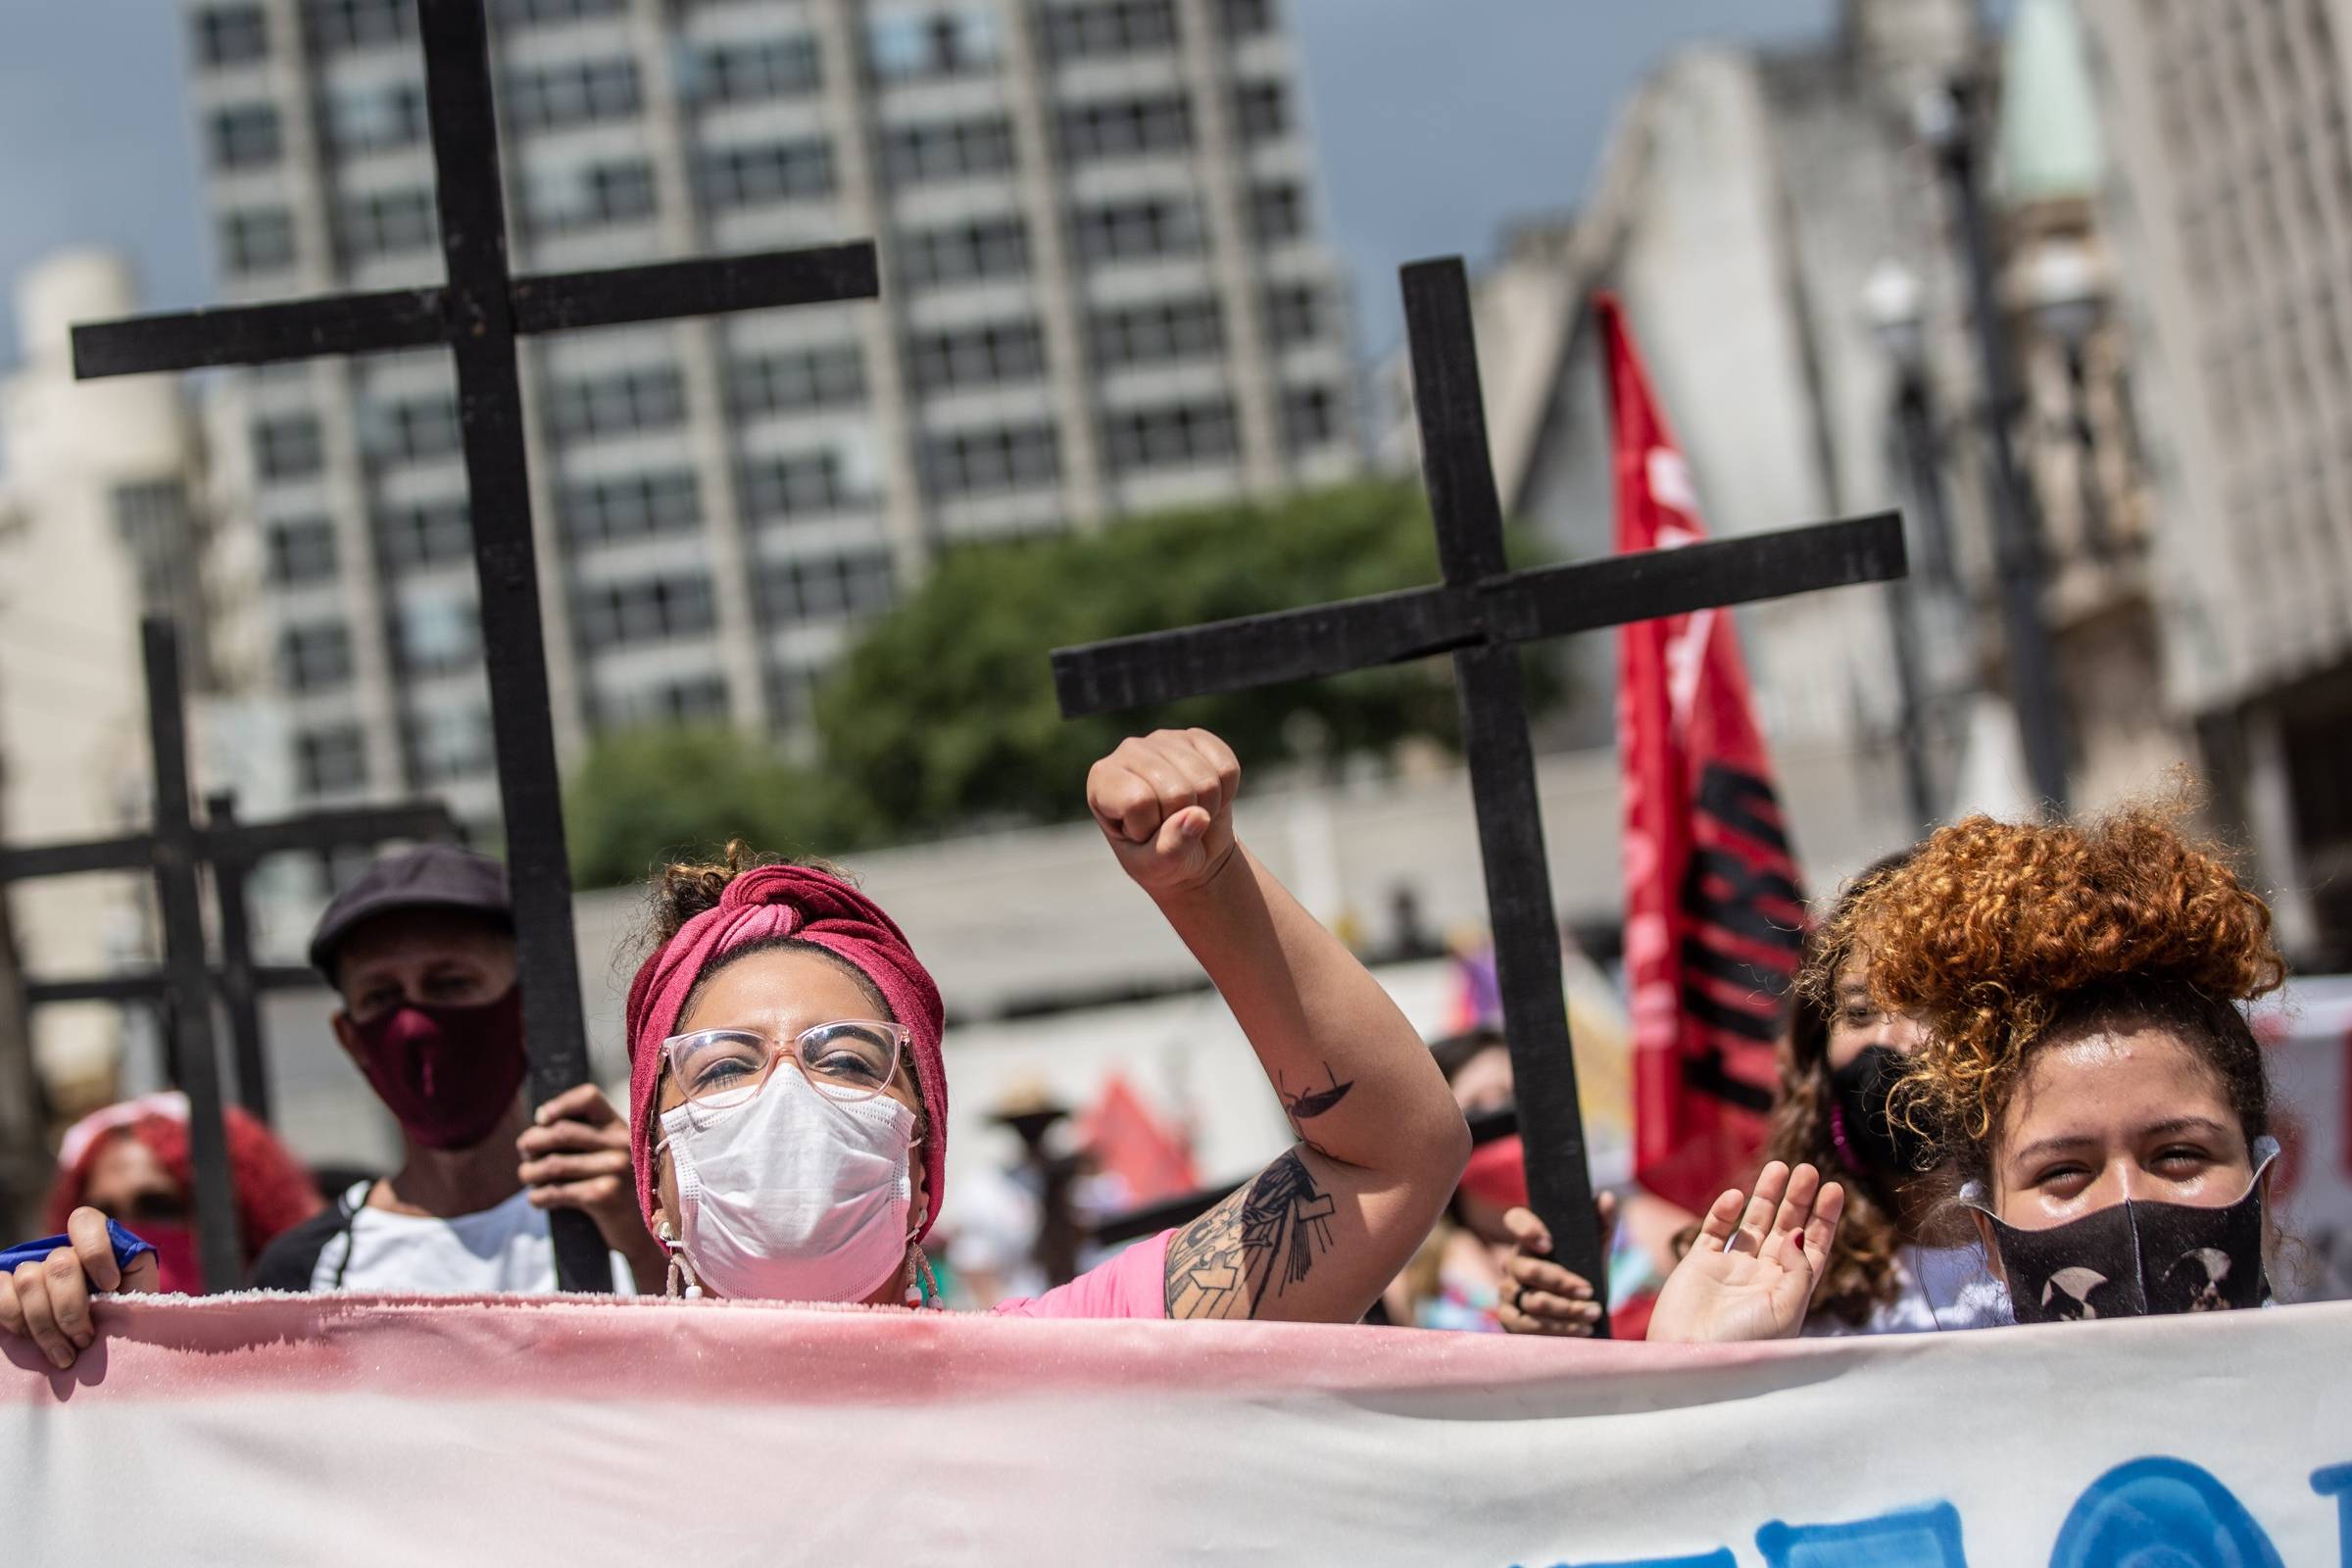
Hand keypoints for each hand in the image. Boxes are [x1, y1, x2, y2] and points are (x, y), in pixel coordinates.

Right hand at [1, 1207, 157, 1369]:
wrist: (101, 1350)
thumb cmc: (123, 1319)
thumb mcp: (140, 1289)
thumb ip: (136, 1265)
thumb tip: (123, 1260)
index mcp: (93, 1246)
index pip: (84, 1221)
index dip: (95, 1251)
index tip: (111, 1285)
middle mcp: (59, 1254)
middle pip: (59, 1264)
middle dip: (71, 1309)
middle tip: (84, 1339)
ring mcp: (30, 1271)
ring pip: (28, 1281)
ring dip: (45, 1325)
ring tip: (65, 1354)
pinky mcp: (5, 1290)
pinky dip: (14, 1319)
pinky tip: (29, 1339)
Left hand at [519, 1084, 663, 1289]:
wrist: (648, 1234)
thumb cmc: (622, 1192)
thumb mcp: (616, 1157)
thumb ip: (588, 1141)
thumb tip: (534, 1133)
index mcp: (622, 1128)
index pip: (588, 1098)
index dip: (559, 1104)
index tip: (541, 1119)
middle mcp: (621, 1144)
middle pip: (561, 1132)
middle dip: (532, 1142)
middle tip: (525, 1154)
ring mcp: (615, 1169)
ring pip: (553, 1163)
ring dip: (529, 1173)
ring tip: (527, 1178)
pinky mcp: (604, 1196)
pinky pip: (557, 1191)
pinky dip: (539, 1197)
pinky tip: (538, 1200)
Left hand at [1087, 729, 1241, 898]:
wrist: (1191, 848)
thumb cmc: (1160, 858)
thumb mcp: (1155, 867)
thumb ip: (1169, 849)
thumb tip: (1197, 816)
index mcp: (1103, 779)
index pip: (1138, 802)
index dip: (1149, 828)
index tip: (1143, 834)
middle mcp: (1129, 750)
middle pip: (1176, 791)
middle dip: (1183, 822)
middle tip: (1173, 828)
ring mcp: (1164, 740)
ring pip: (1205, 780)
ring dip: (1207, 810)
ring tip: (1190, 815)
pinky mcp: (1198, 738)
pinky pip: (1227, 769)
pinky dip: (1226, 794)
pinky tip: (1207, 799)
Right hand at [1497, 1191, 1615, 1335]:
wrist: (1588, 1319)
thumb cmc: (1588, 1278)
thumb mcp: (1598, 1251)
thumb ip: (1604, 1223)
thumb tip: (1605, 1198)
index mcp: (1531, 1240)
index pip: (1515, 1219)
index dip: (1527, 1228)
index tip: (1550, 1244)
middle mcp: (1514, 1263)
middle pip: (1527, 1269)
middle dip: (1561, 1282)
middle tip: (1588, 1291)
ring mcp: (1508, 1291)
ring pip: (1531, 1300)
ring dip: (1566, 1309)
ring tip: (1593, 1312)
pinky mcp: (1509, 1319)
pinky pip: (1525, 1325)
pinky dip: (1557, 1329)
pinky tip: (1581, 1329)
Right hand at [1644, 1161, 1843, 1343]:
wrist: (1691, 1357)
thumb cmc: (1743, 1343)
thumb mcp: (1785, 1311)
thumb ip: (1797, 1270)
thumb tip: (1794, 1234)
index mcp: (1788, 1291)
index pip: (1811, 1247)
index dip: (1823, 1219)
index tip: (1834, 1188)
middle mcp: (1762, 1277)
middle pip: (1785, 1228)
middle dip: (1798, 1200)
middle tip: (1808, 1170)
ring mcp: (1731, 1269)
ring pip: (1752, 1223)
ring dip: (1766, 1196)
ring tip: (1779, 1167)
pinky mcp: (1699, 1264)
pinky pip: (1715, 1230)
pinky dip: (1725, 1211)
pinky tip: (1737, 1196)